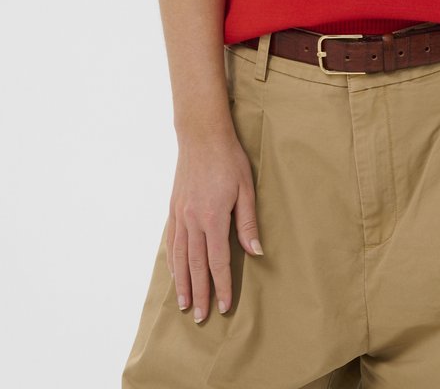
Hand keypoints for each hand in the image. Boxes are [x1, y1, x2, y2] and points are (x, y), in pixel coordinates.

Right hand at [165, 130, 263, 322]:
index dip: (222, 286)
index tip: (223, 307)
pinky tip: (174, 274)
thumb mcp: (246, 189)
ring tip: (185, 305)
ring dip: (182, 284)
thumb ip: (248, 224)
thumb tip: (256, 253)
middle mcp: (192, 221)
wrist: (202, 135)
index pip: (218, 261)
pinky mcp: (173, 208)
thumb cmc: (229, 159)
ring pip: (179, 257)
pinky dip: (172, 262)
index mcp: (213, 218)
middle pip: (195, 265)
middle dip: (200, 293)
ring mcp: (180, 215)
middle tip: (202, 318)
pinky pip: (171, 242)